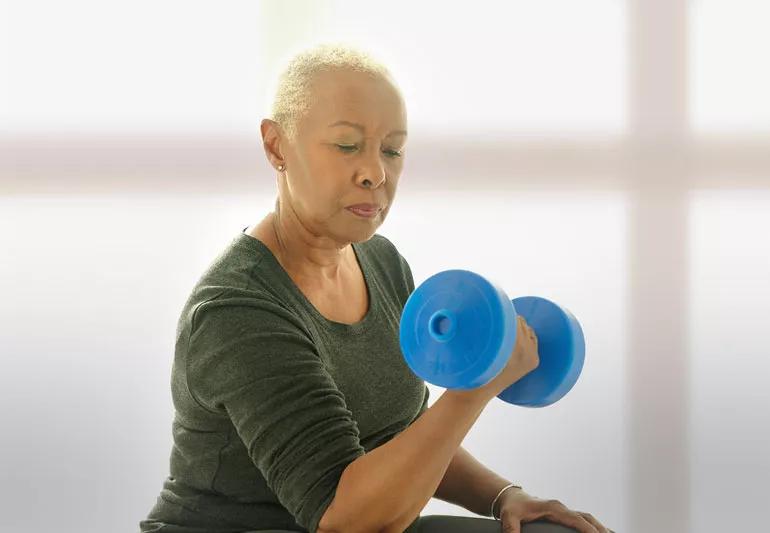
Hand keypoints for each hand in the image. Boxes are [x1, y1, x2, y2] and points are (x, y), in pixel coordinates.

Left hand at [496, 488, 614, 532]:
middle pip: (586, 517)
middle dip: (600, 528)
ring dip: (600, 527)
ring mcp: (563, 511)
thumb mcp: (509, 517)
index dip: (588, 528)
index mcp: (553, 507)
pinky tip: (602, 532)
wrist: (511, 498)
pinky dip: (593, 526)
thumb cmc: (512, 507)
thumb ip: (511, 529)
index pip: (575, 518)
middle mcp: (561, 508)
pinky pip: (583, 520)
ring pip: (587, 518)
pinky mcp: (563, 516)